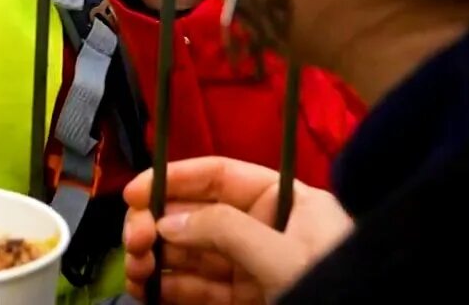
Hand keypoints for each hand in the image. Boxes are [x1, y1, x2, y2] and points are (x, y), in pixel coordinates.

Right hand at [122, 157, 352, 304]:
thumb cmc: (336, 288)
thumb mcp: (283, 256)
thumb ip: (225, 230)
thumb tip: (168, 221)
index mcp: (286, 203)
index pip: (220, 176)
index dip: (174, 180)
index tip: (133, 193)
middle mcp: (266, 230)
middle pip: (197, 215)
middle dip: (158, 226)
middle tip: (133, 242)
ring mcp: (253, 268)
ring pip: (191, 254)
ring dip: (155, 258)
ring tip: (135, 271)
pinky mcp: (245, 300)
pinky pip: (197, 289)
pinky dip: (168, 288)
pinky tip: (146, 289)